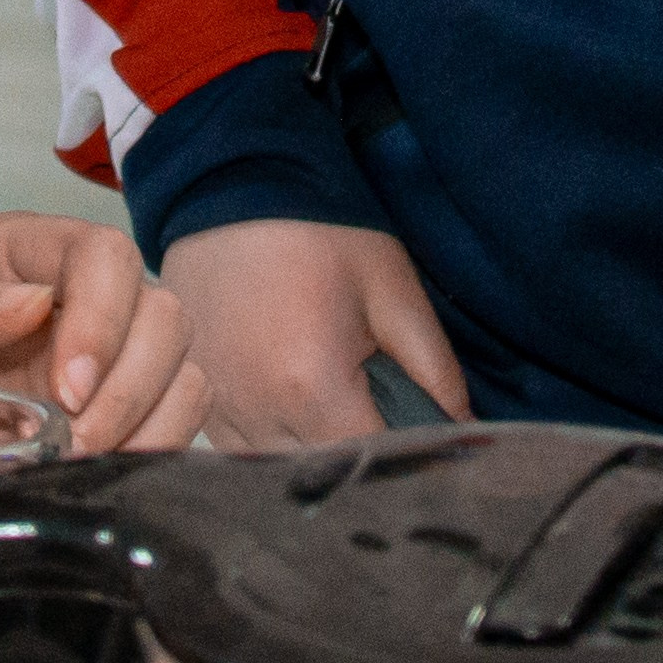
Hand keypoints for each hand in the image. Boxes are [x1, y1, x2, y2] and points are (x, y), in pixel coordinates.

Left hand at [0, 214, 206, 457]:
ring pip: (183, 367)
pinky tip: (103, 478)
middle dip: (129, 387)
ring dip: (147, 423)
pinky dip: (157, 447)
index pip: (104, 256)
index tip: (69, 391)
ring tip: (82, 469)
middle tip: (74, 448)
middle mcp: (84, 297)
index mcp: (29, 255)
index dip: (103, 319)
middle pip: (161, 314)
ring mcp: (111, 354)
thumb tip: (32, 303)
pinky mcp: (123, 408)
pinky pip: (180, 417)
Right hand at [161, 221, 470, 450]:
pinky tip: (292, 394)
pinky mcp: (197, 399)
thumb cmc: (322, 233)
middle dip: (359, 455)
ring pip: (278, 467)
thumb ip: (435, 369)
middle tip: (380, 410)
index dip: (404, 458)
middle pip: (322, 474)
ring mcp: (216, 410)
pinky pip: (242, 449)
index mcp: (311, 385)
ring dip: (313, 450)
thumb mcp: (394, 290)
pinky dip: (274, 435)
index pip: (369, 462)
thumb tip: (464, 432)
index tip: (423, 440)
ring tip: (335, 396)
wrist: (236, 189)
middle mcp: (255, 411)